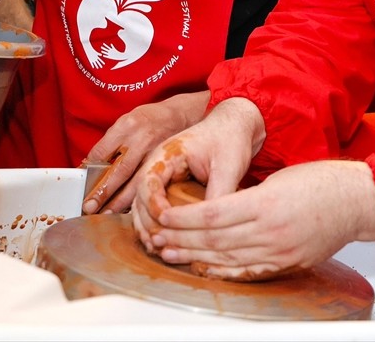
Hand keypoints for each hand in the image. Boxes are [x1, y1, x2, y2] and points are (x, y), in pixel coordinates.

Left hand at [82, 91, 210, 214]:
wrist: (179, 116)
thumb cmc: (149, 121)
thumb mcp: (125, 122)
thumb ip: (110, 143)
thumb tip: (90, 167)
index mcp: (127, 126)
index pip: (103, 151)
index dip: (90, 170)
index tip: (82, 185)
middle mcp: (142, 139)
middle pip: (120, 170)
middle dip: (104, 191)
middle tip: (90, 207)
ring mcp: (157, 153)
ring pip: (137, 182)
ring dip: (121, 201)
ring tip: (107, 213)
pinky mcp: (167, 164)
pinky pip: (151, 183)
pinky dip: (140, 197)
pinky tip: (131, 208)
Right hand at [131, 98, 264, 249]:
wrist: (234, 126)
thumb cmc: (229, 139)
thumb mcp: (228, 165)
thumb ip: (218, 192)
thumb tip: (213, 225)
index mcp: (167, 154)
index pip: (148, 182)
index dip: (153, 206)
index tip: (166, 223)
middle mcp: (158, 166)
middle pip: (139, 198)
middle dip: (147, 224)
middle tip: (159, 245)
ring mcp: (161, 177)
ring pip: (143, 207)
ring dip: (148, 229)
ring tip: (158, 249)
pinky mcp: (168, 188)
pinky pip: (155, 209)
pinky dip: (156, 226)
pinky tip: (164, 243)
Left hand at [146, 160, 374, 280]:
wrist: (357, 201)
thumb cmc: (322, 182)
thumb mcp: (279, 178)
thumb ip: (248, 196)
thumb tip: (216, 212)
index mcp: (265, 202)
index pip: (212, 215)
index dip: (183, 218)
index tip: (163, 216)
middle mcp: (269, 230)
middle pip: (213, 239)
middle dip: (180, 239)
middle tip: (156, 238)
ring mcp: (278, 251)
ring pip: (226, 258)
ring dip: (194, 257)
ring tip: (169, 254)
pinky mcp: (286, 264)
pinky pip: (248, 272)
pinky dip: (223, 272)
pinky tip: (205, 269)